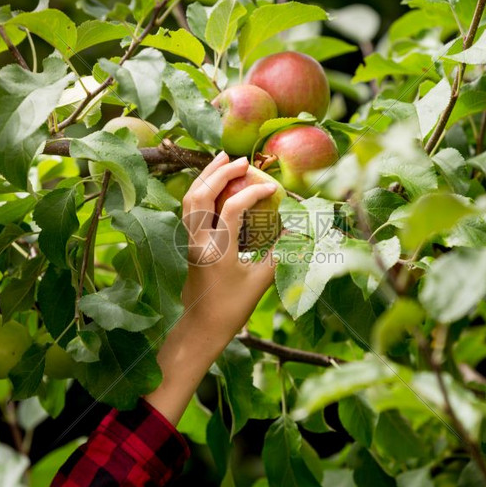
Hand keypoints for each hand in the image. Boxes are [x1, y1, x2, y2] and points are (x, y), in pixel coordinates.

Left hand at [180, 151, 278, 344]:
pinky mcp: (188, 242)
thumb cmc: (232, 309)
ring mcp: (189, 241)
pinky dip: (201, 189)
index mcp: (217, 252)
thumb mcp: (260, 282)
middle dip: (220, 173)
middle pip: (201, 195)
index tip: (272, 188)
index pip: (232, 209)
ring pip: (190, 198)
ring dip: (205, 176)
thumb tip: (297, 231)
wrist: (201, 327)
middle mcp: (198, 242)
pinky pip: (190, 208)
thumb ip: (278, 254)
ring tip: (222, 159)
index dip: (253, 193)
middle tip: (242, 161)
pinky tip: (214, 182)